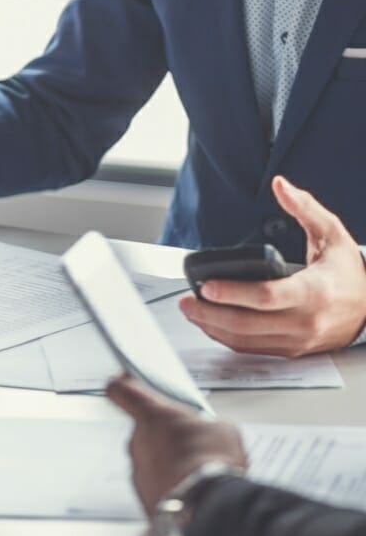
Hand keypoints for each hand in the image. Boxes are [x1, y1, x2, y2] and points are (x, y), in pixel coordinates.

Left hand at [106, 375, 245, 516]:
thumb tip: (209, 434)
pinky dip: (169, 487)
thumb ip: (205, 425)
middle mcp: (136, 441)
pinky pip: (155, 486)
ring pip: (150, 461)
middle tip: (188, 443)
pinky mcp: (144, 499)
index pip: (121, 390)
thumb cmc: (212, 460)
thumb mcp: (220, 430)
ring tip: (195, 472)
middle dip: (163, 435)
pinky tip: (191, 490)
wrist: (209, 506)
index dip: (123, 384)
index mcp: (150, 414)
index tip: (125, 381)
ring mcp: (138, 472)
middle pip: (144, 430)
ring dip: (166, 464)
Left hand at [179, 175, 365, 355]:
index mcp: (314, 291)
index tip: (207, 285)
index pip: (268, 296)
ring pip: (248, 340)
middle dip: (212, 313)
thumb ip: (304, 207)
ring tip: (192, 310)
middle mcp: (306, 320)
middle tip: (187, 300)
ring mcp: (299, 339)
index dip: (234, 293)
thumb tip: (280, 185)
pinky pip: (254, 348)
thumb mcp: (332, 232)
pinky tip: (212, 325)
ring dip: (214, 328)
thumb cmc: (349, 271)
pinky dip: (229, 338)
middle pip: (249, 323)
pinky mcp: (293, 350)